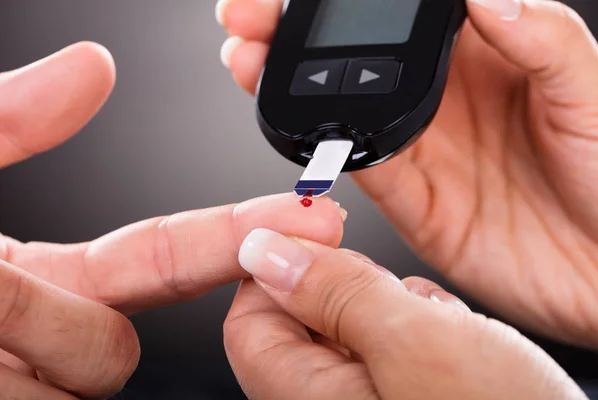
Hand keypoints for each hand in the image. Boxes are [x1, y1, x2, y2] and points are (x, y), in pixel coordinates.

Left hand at [0, 43, 345, 397]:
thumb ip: (16, 118)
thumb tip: (95, 64)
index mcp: (42, 277)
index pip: (160, 261)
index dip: (231, 238)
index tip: (306, 219)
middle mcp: (41, 339)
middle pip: (116, 349)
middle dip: (66, 316)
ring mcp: (30, 387)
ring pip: (94, 377)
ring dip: (29, 334)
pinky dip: (13, 377)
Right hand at [217, 0, 597, 346]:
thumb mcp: (589, 92)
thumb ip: (539, 37)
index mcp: (486, 52)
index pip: (404, 13)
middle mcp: (443, 97)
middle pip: (357, 54)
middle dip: (297, 30)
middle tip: (251, 16)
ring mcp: (421, 146)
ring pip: (341, 104)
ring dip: (289, 80)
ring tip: (248, 59)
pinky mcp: (409, 197)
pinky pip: (356, 163)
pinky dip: (321, 142)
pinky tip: (291, 122)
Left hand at [224, 228, 587, 399]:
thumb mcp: (416, 341)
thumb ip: (332, 293)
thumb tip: (262, 250)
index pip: (249, 323)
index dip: (277, 271)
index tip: (318, 239)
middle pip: (306, 317)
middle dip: (355, 291)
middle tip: (401, 299)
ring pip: (357, 322)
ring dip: (400, 309)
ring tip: (445, 333)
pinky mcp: (407, 394)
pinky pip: (394, 341)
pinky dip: (425, 328)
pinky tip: (460, 347)